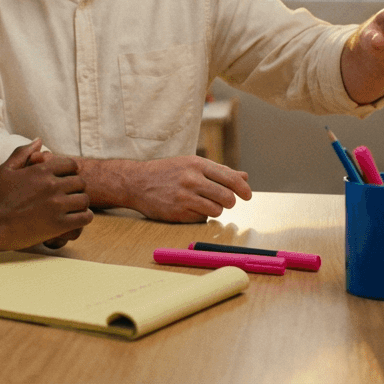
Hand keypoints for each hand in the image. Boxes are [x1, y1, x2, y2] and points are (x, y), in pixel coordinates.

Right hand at [0, 140, 93, 251]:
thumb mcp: (5, 169)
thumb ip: (22, 152)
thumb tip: (39, 140)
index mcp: (40, 170)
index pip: (71, 165)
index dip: (71, 172)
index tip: (66, 179)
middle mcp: (52, 185)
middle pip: (80, 182)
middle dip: (76, 188)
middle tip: (69, 195)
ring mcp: (57, 205)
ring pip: (84, 200)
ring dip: (80, 203)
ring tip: (72, 208)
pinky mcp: (59, 225)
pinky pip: (84, 218)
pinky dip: (83, 218)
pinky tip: (75, 220)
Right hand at [76, 155, 251, 222]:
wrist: (136, 182)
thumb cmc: (167, 172)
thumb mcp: (190, 164)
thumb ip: (218, 171)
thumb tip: (244, 177)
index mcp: (197, 164)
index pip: (230, 177)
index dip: (242, 189)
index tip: (247, 195)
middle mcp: (192, 179)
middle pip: (227, 197)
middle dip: (229, 202)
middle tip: (225, 202)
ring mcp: (185, 197)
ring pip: (216, 210)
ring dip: (214, 210)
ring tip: (203, 204)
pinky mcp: (178, 212)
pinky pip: (201, 219)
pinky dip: (200, 216)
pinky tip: (188, 209)